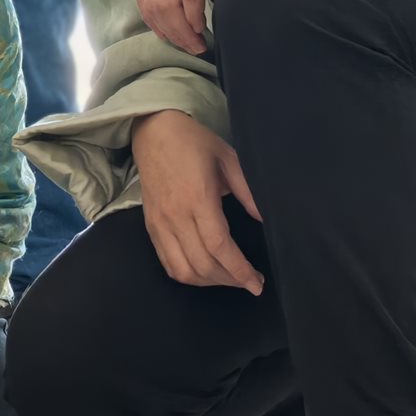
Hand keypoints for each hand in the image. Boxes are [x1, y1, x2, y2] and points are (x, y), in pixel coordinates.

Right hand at [131, 110, 264, 292]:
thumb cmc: (193, 142)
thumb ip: (248, 191)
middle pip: (203, 264)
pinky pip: (168, 263)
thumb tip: (264, 219)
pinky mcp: (151, 227)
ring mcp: (160, 224)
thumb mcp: (228, 158)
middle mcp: (176, 216)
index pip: (220, 246)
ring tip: (228, 278)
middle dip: (230, 280)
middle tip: (250, 281)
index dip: (240, 270)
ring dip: (209, 281)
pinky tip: (205, 273)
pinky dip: (187, 275)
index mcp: (198, 198)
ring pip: (183, 270)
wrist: (153, 132)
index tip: (256, 283)